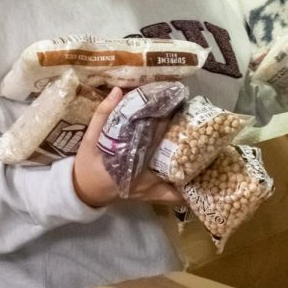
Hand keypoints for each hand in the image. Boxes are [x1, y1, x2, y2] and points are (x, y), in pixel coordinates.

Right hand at [73, 87, 184, 207]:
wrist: (84, 191)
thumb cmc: (87, 164)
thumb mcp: (90, 139)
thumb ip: (103, 115)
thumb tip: (119, 90)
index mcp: (125, 164)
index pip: (151, 140)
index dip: (165, 123)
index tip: (175, 106)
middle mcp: (141, 180)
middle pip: (170, 160)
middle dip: (184, 143)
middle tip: (193, 124)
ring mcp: (148, 191)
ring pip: (177, 181)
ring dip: (190, 167)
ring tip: (203, 148)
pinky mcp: (151, 197)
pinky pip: (173, 195)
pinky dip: (185, 187)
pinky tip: (196, 173)